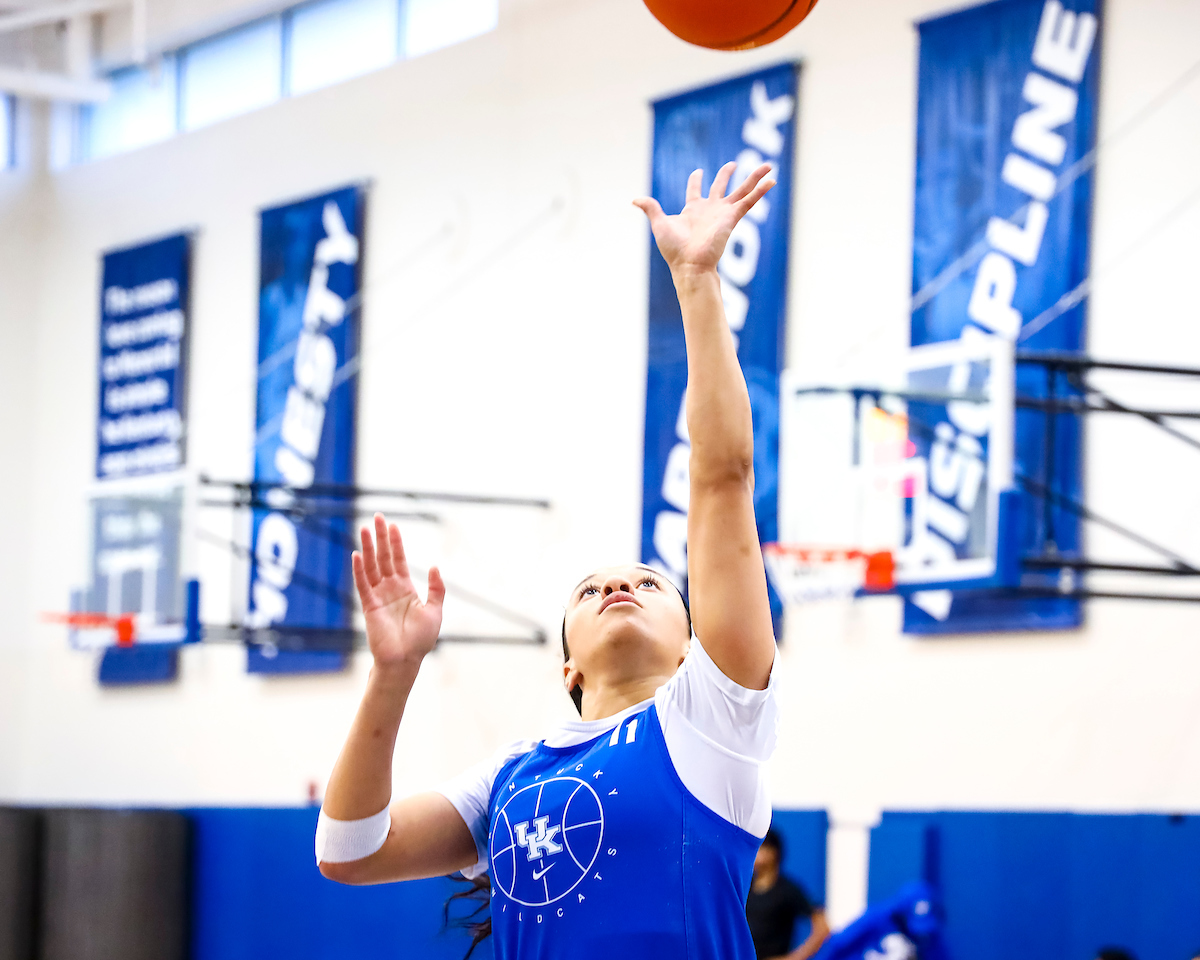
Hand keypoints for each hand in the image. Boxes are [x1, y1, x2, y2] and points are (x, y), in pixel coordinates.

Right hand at [352, 514, 444, 667]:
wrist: (406, 660)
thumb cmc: (421, 640)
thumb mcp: (435, 610)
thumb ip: (436, 589)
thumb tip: (435, 566)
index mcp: (405, 589)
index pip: (399, 560)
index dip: (396, 542)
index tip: (393, 525)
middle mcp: (390, 589)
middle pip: (384, 557)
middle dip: (380, 537)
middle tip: (377, 517)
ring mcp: (378, 596)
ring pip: (371, 567)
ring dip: (367, 547)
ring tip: (363, 528)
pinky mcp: (369, 606)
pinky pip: (362, 585)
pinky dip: (359, 570)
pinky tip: (357, 555)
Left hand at [633, 161, 775, 275]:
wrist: (689, 264)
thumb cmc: (674, 249)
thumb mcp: (659, 223)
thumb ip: (651, 208)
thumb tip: (635, 200)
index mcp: (693, 210)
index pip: (696, 190)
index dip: (697, 180)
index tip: (699, 171)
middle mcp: (710, 210)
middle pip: (721, 186)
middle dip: (726, 175)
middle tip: (733, 163)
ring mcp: (723, 213)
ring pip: (742, 191)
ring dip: (754, 178)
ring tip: (768, 166)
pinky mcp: (732, 217)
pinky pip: (749, 201)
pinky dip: (760, 191)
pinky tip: (771, 180)